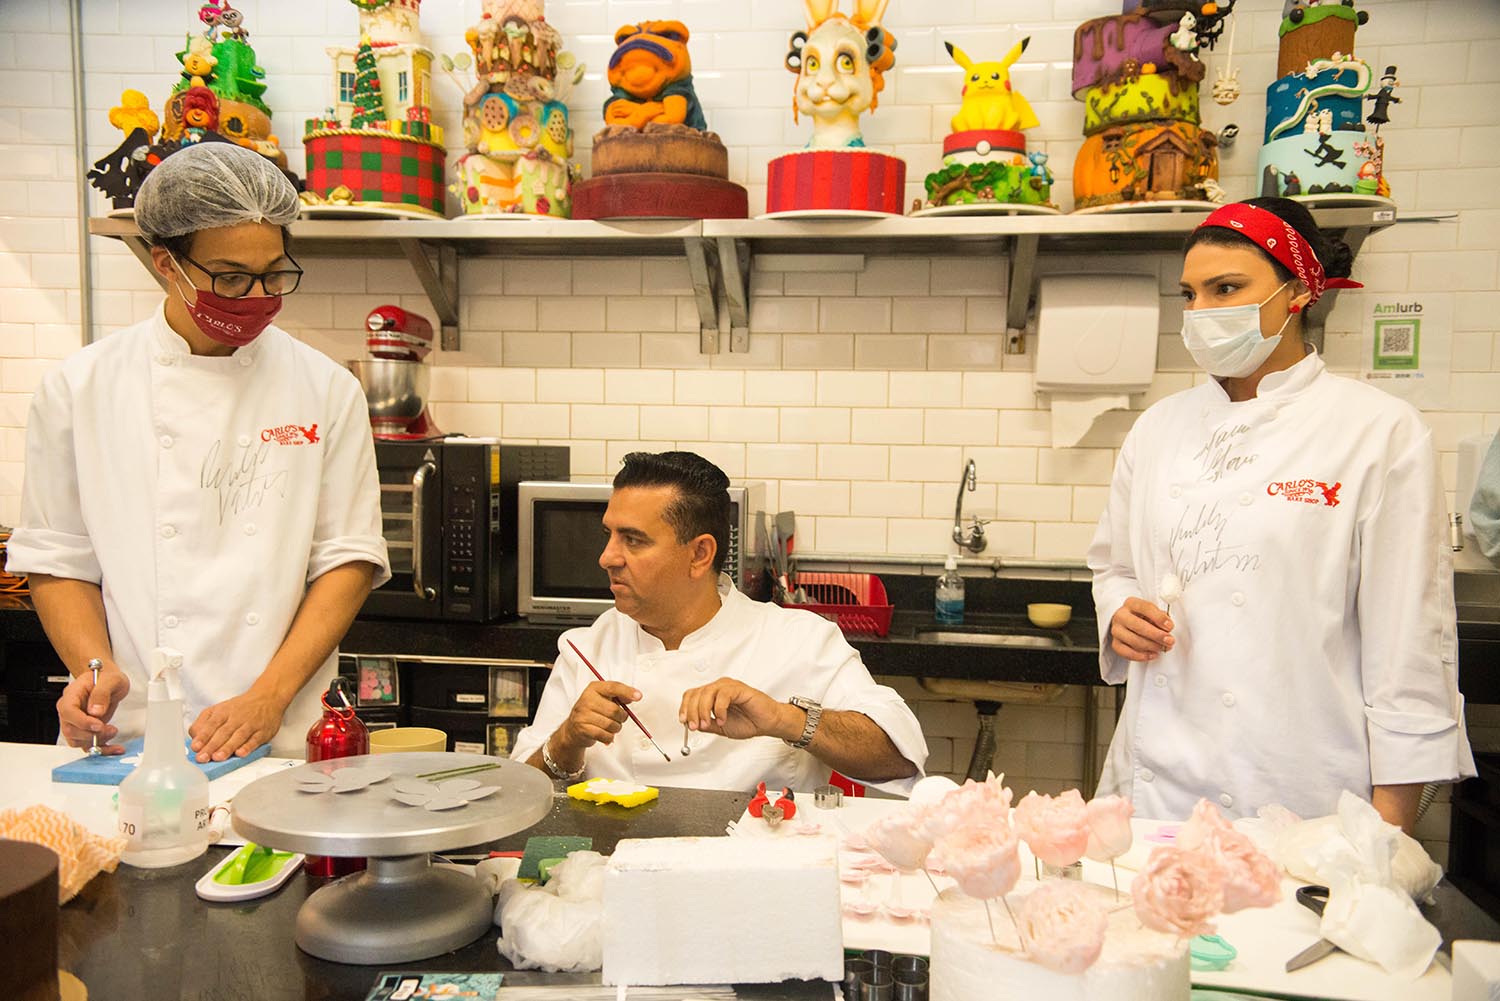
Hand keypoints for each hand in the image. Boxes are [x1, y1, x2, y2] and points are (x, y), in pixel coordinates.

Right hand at [56, 662, 129, 753]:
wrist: (111, 682)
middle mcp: (70, 711)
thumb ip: (102, 693)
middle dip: (91, 734)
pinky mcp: (85, 731)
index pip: (68, 711)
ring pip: (77, 741)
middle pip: (70, 730)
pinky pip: (87, 745)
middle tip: (110, 729)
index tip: (98, 725)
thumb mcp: (110, 680)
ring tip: (113, 732)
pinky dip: (101, 749)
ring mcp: (76, 723)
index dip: (81, 721)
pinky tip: (114, 748)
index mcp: (71, 695)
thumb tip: (95, 711)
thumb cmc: (107, 678)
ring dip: (96, 742)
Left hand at [189, 688, 286, 761]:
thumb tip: (194, 737)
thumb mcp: (218, 709)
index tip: (195, 746)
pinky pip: (255, 740)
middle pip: (223, 732)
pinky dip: (248, 747)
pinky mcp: (263, 731)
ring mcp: (251, 724)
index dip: (203, 736)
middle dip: (212, 745)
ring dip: (228, 747)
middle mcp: (236, 717)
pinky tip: (240, 753)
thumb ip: (203, 723)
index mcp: (223, 712)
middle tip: (203, 757)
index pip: (211, 724)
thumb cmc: (240, 707)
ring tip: (218, 757)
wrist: (268, 697)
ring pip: (238, 736)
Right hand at [555, 681, 640, 755]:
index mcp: (594, 688)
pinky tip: (606, 735)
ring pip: (611, 724)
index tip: (638, 696)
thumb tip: (633, 697)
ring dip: (616, 729)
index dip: (627, 691)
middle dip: (621, 718)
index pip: (613, 687)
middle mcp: (587, 699)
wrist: (572, 729)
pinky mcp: (582, 728)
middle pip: (614, 710)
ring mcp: (583, 714)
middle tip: (619, 719)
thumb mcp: (603, 699)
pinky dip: (609, 737)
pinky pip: (605, 735)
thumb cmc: (592, 712)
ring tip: (611, 727)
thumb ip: (618, 696)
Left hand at [679, 678, 796, 741]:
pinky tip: (723, 719)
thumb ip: (707, 724)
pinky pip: (723, 695)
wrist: (767, 723)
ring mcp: (728, 686)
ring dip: (704, 710)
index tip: (684, 722)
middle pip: (696, 693)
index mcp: (713, 695)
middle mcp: (719, 688)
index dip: (685, 708)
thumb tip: (692, 724)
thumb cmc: (749, 722)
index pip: (692, 695)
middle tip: (695, 726)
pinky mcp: (739, 688)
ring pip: (707, 692)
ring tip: (709, 723)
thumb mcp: (721, 727)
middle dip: (692, 712)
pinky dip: (720, 709)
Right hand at [1110, 597, 1174, 662]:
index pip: (1145, 608)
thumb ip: (1160, 617)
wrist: (1127, 623)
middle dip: (1157, 635)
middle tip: (1169, 640)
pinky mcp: (1115, 643)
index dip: (1159, 618)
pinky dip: (1142, 656)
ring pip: (1134, 641)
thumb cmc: (1142, 617)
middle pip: (1138, 626)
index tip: (1170, 626)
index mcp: (1131, 603)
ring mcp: (1116, 630)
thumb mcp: (1152, 612)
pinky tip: (1152, 654)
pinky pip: (1127, 652)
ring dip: (1151, 646)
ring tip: (1162, 647)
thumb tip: (1167, 628)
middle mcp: (1121, 616)